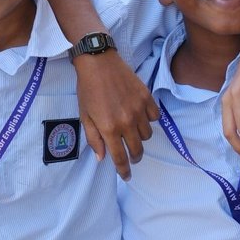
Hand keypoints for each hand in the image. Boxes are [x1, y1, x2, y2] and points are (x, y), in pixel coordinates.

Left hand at [75, 51, 157, 178]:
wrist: (99, 62)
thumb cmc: (87, 89)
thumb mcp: (85, 116)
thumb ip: (94, 139)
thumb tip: (103, 158)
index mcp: (109, 128)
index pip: (120, 157)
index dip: (124, 170)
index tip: (126, 176)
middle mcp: (127, 122)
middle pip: (138, 149)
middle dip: (134, 157)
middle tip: (131, 156)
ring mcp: (139, 110)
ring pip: (147, 134)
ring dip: (140, 138)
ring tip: (132, 132)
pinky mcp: (147, 98)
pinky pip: (154, 117)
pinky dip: (149, 120)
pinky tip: (140, 116)